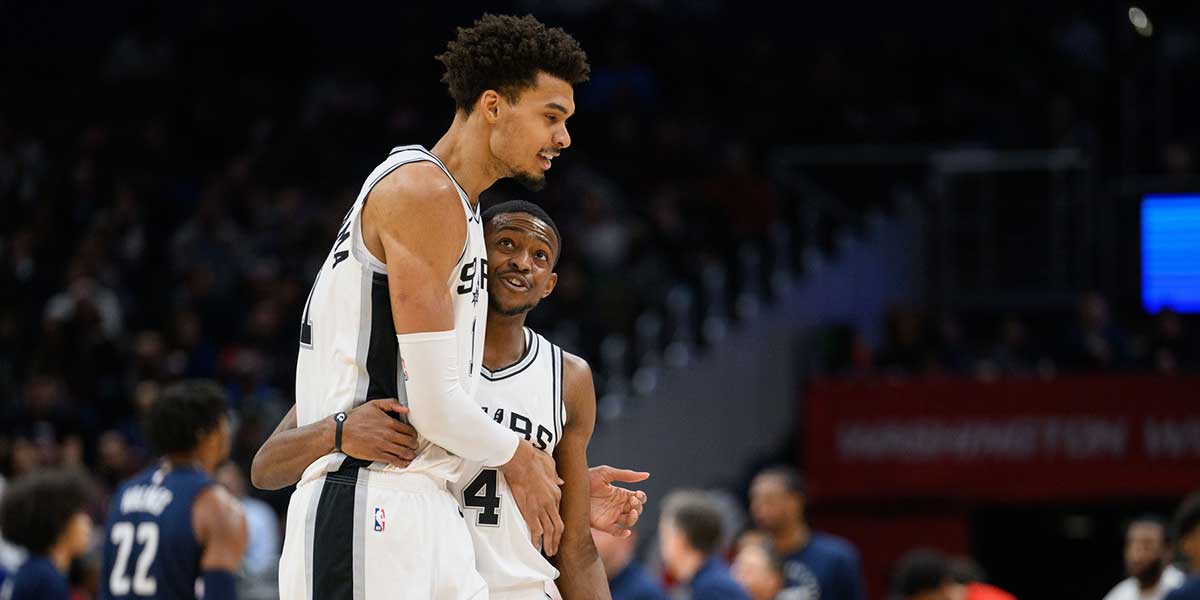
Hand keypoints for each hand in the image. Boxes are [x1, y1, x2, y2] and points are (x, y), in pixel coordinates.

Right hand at [340, 399, 418, 467]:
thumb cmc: (356, 418)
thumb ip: (391, 403)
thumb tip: (406, 408)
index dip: (414, 434)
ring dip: (410, 455)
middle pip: (410, 442)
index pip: (410, 431)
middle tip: (413, 446)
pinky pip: (394, 461)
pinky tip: (403, 463)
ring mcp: (383, 446)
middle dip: (414, 445)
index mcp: (389, 422)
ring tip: (410, 455)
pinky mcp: (377, 455)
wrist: (340, 431)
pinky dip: (401, 463)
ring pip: (404, 453)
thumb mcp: (374, 404)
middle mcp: (388, 435)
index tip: (412, 436)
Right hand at [501, 440, 563, 555]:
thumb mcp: (550, 465)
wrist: (521, 460)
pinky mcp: (529, 510)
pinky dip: (537, 540)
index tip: (555, 532)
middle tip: (555, 549)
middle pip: (557, 526)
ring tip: (549, 552)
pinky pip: (536, 530)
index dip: (558, 525)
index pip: (559, 513)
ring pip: (549, 531)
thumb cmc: (533, 459)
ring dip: (549, 543)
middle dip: (556, 540)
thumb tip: (561, 481)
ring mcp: (540, 508)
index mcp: (556, 492)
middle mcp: (551, 503)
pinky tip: (536, 548)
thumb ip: (556, 475)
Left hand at [588, 465, 648, 537]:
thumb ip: (626, 475)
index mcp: (620, 494)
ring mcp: (611, 516)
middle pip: (636, 510)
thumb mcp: (607, 473)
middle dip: (638, 506)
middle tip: (632, 500)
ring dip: (634, 518)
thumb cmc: (587, 478)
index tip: (637, 494)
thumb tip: (647, 475)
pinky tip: (627, 532)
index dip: (641, 498)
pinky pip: (616, 532)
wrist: (571, 487)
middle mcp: (618, 506)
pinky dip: (622, 534)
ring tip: (631, 511)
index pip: (638, 499)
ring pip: (629, 521)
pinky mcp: (603, 524)